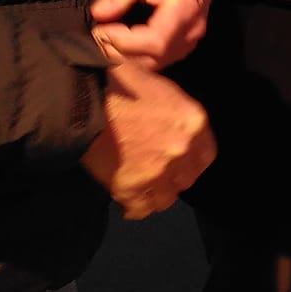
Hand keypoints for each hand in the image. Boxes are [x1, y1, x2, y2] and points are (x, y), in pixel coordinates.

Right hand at [79, 61, 215, 219]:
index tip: (178, 165)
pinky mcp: (129, 186)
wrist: (85, 95)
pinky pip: (139, 209)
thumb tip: (173, 131)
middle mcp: (180, 149)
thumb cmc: (121, 82)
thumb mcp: (162, 90)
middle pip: (185, 180)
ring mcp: (156, 170)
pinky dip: (132, 207)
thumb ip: (175, 117)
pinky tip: (125, 199)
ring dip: (153, 194)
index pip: (205, 158)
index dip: (189, 164)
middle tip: (154, 173)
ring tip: (140, 187)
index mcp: (193, 122)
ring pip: (165, 199)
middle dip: (171, 179)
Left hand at [90, 0, 215, 70]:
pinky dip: (137, 57)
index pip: (154, 41)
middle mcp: (190, 31)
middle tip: (98, 33)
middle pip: (152, 58)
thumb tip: (99, 14)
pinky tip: (124, 43)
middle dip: (119, 51)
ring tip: (108, 38)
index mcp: (184, 10)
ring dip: (126, 57)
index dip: (123, 41)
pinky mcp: (185, 45)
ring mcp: (190, 41)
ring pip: (154, 64)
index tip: (100, 29)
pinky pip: (158, 61)